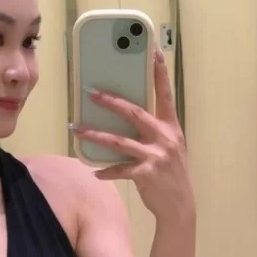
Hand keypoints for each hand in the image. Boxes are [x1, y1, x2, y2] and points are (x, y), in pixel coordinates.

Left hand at [71, 49, 194, 228]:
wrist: (180, 205)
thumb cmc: (171, 173)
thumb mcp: (170, 147)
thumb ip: (154, 131)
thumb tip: (128, 115)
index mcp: (171, 127)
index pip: (164, 94)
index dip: (159, 72)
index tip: (153, 51)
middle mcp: (164, 137)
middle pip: (134, 113)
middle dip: (111, 101)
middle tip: (91, 92)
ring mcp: (155, 155)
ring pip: (119, 141)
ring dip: (95, 135)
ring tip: (76, 129)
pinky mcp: (145, 173)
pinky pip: (120, 169)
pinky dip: (106, 170)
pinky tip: (94, 171)